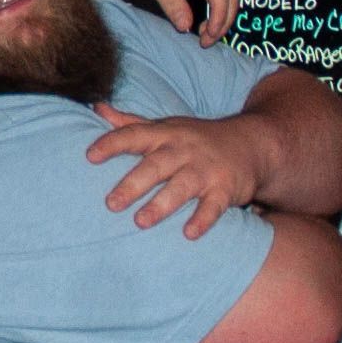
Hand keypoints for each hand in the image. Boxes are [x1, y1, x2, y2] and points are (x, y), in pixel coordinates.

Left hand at [86, 102, 261, 238]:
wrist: (252, 144)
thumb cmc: (195, 139)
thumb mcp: (165, 126)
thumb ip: (130, 123)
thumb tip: (97, 108)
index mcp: (164, 134)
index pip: (134, 135)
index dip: (112, 144)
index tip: (89, 156)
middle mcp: (183, 150)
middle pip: (155, 166)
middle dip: (132, 184)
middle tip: (110, 204)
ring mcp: (205, 169)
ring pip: (181, 186)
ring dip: (161, 204)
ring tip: (140, 222)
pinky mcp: (226, 189)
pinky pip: (214, 206)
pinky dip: (203, 219)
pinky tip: (189, 234)